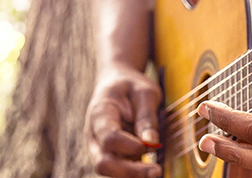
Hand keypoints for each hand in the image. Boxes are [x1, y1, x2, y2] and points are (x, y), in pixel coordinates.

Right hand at [86, 63, 162, 177]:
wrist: (116, 82)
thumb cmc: (131, 86)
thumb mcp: (145, 92)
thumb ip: (147, 117)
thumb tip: (151, 143)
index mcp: (100, 114)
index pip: (108, 138)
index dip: (128, 147)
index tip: (149, 146)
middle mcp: (95, 135)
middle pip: (103, 163)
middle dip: (130, 172)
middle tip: (156, 171)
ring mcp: (101, 147)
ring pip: (110, 171)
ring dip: (133, 175)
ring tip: (156, 171)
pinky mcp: (112, 155)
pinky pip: (120, 171)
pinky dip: (135, 173)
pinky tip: (151, 169)